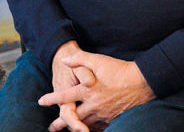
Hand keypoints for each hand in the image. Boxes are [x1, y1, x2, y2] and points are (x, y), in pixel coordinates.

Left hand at [39, 49, 154, 130]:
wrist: (142, 82)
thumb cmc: (119, 69)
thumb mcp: (98, 60)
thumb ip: (79, 59)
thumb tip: (64, 60)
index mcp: (87, 90)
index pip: (65, 95)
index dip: (52, 98)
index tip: (41, 101)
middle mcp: (93, 104)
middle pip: (73, 116)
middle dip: (61, 122)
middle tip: (51, 128)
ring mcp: (103, 113)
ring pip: (85, 124)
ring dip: (75, 128)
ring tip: (69, 131)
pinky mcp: (112, 118)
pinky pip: (99, 127)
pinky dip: (92, 129)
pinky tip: (89, 130)